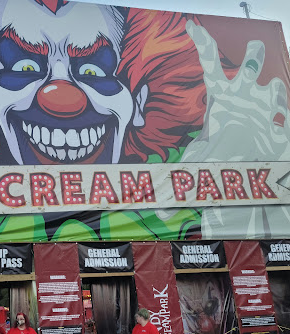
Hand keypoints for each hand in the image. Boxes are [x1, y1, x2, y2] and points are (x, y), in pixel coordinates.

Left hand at [181, 21, 289, 238]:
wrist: (247, 177)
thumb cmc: (221, 165)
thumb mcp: (198, 167)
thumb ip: (177, 180)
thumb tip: (155, 210)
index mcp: (222, 98)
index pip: (209, 65)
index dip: (203, 43)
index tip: (191, 25)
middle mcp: (246, 98)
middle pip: (250, 66)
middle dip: (254, 56)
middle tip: (255, 45)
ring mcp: (268, 108)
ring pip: (275, 85)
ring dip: (273, 89)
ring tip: (270, 94)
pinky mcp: (285, 122)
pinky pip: (288, 109)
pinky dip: (285, 114)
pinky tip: (278, 126)